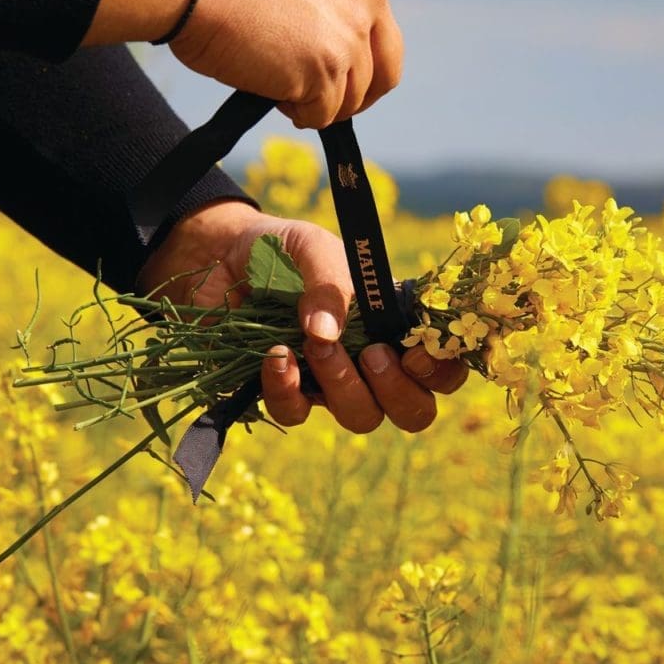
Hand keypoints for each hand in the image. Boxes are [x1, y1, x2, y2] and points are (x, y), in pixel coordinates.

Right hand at [86, 0, 402, 129]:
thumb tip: (339, 47)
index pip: (384, 36)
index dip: (363, 65)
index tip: (341, 78)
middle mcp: (366, 1)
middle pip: (382, 75)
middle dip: (357, 98)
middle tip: (325, 105)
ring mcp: (347, 39)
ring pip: (349, 100)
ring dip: (317, 104)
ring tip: (277, 86)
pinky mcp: (323, 73)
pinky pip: (321, 115)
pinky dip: (298, 114)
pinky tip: (272, 92)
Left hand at [136, 201, 466, 432]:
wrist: (219, 255)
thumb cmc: (281, 246)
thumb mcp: (313, 246)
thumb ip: (330, 281)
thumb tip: (326, 333)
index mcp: (396, 322)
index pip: (444, 365)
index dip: (443, 371)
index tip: (417, 353)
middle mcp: (372, 359)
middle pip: (414, 410)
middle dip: (399, 392)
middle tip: (373, 355)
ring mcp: (331, 381)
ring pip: (362, 417)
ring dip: (344, 387)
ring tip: (316, 346)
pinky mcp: (285, 392)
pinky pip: (297, 412)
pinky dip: (287, 388)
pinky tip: (275, 355)